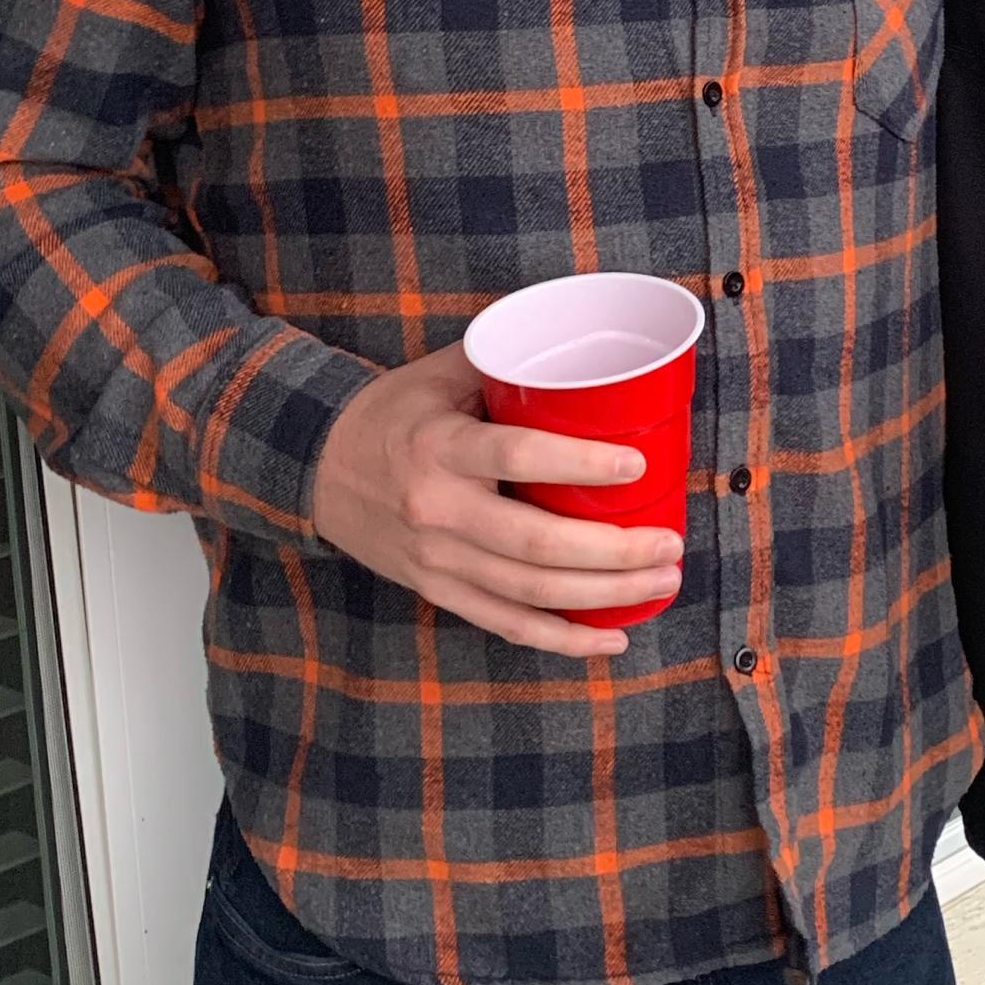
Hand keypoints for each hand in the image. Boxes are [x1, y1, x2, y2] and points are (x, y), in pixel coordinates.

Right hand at [310, 342, 685, 657]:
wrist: (313, 467)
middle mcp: (438, 511)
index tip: (635, 465)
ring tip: (662, 581)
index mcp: (440, 448)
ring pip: (530, 592)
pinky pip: (507, 625)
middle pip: (536, 543)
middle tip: (670, 542)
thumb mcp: (440, 374)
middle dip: (613, 551)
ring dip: (604, 594)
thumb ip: (507, 362)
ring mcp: (436, 560)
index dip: (580, 465)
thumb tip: (583, 345)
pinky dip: (562, 639)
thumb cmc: (392, 412)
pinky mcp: (437, 590)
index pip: (518, 458)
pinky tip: (612, 637)